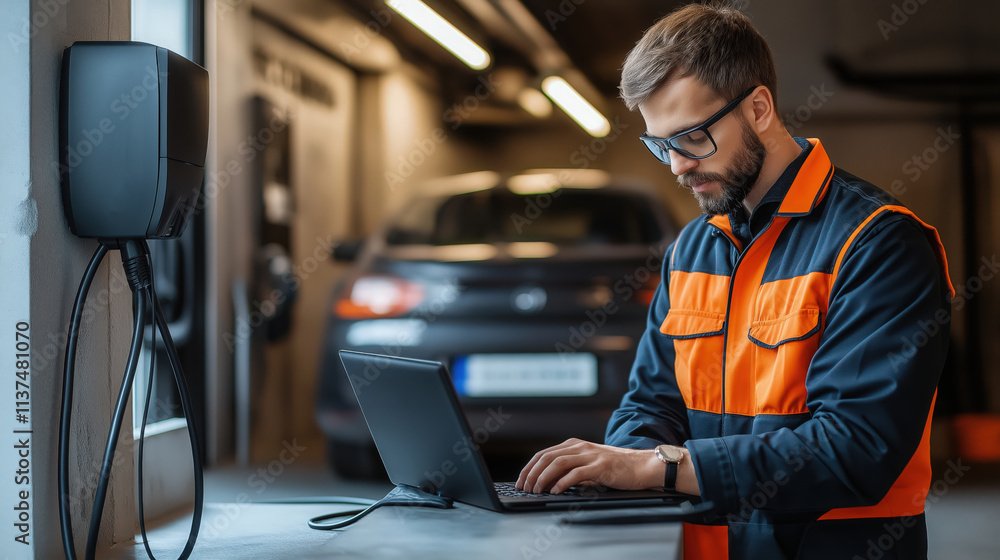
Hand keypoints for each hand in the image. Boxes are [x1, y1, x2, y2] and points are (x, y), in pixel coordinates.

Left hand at [514, 438, 662, 494]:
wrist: (642, 466)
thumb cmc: (616, 468)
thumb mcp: (590, 464)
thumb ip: (572, 469)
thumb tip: (551, 483)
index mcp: (575, 445)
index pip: (544, 454)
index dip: (529, 467)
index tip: (521, 481)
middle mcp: (580, 447)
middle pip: (547, 457)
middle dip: (531, 473)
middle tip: (524, 488)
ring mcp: (590, 455)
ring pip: (558, 463)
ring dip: (543, 477)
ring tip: (536, 490)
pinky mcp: (600, 466)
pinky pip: (576, 473)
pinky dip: (562, 482)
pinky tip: (555, 491)